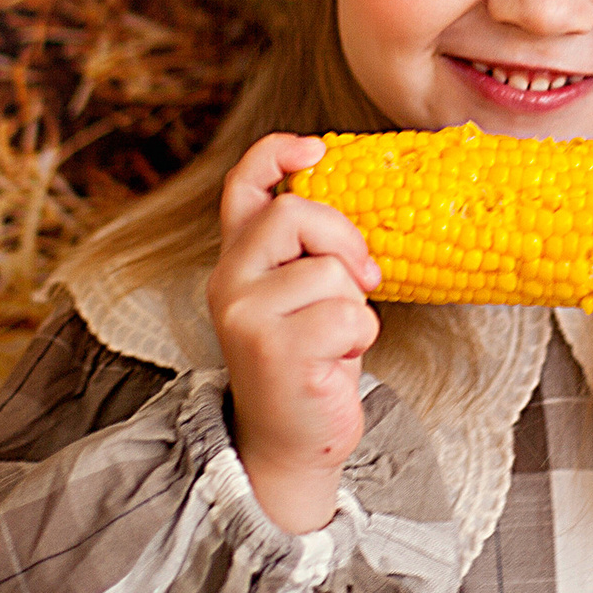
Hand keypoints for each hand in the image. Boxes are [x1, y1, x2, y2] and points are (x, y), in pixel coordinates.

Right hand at [209, 132, 382, 534]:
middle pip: (293, 215)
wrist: (292, 443)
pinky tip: (337, 364)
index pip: (243, 187)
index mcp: (238, 261)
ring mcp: (246, 317)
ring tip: (336, 340)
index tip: (314, 149)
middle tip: (364, 278)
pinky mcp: (274, 351)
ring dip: (355, 307)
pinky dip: (359, 338)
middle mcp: (229, 283)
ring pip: (330, 273)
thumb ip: (310, 252)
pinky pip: (346, 316)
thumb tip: (361, 199)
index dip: (275, 154)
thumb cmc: (310, 363)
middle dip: (344, 240)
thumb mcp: (303, 295)